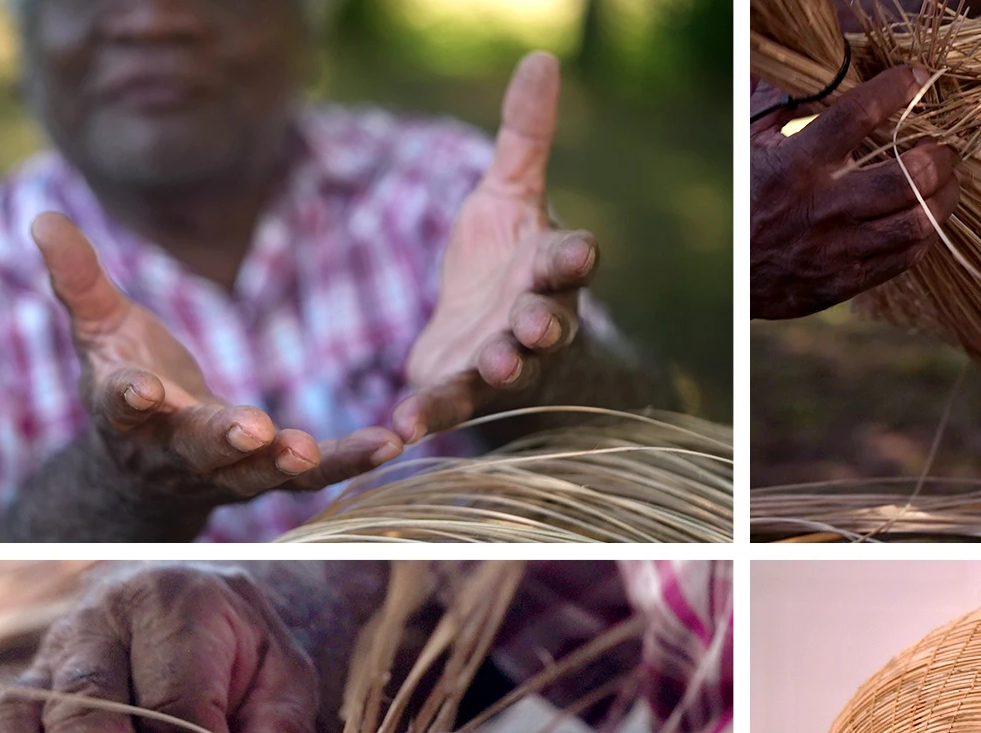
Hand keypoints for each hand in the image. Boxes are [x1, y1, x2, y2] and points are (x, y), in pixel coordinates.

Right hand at [32, 213, 404, 509]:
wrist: (145, 464)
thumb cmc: (127, 377)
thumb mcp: (100, 328)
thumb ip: (78, 280)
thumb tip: (42, 219)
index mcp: (125, 413)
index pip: (120, 406)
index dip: (129, 397)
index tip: (140, 389)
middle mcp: (172, 452)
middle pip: (197, 449)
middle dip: (223, 439)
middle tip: (254, 429)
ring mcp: (222, 473)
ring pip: (259, 475)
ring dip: (294, 463)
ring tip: (324, 447)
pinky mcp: (267, 478)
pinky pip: (310, 478)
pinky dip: (348, 462)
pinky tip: (388, 445)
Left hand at [395, 52, 598, 441]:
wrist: (485, 343)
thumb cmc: (504, 266)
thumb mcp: (508, 196)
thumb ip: (525, 138)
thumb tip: (541, 57)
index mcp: (548, 268)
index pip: (571, 260)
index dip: (574, 258)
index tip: (578, 254)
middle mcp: (537, 319)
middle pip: (550, 320)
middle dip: (544, 322)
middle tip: (535, 323)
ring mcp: (505, 361)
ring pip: (511, 368)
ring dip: (503, 368)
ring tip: (495, 366)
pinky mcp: (464, 390)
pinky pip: (451, 404)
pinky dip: (430, 415)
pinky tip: (403, 428)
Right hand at [750, 65, 959, 320]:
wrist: (723, 275)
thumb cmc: (739, 200)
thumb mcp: (747, 146)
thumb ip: (780, 106)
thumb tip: (807, 73)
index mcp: (798, 163)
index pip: (858, 114)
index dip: (896, 89)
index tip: (918, 78)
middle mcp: (824, 206)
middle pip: (908, 176)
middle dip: (939, 155)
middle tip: (943, 146)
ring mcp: (839, 248)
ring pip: (917, 221)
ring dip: (943, 197)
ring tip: (945, 182)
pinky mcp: (848, 280)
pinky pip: (906, 257)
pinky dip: (925, 233)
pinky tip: (923, 216)